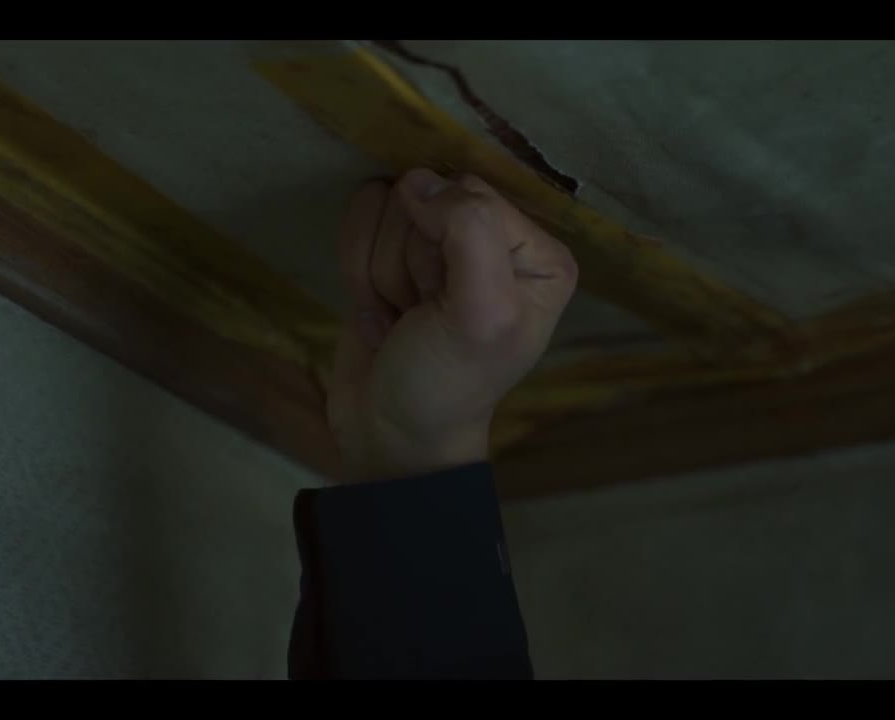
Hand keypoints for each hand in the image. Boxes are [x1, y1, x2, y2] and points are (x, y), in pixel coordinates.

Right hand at [327, 168, 578, 480]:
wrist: (388, 434)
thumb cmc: (447, 383)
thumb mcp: (481, 314)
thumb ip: (470, 233)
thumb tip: (419, 181)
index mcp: (537, 254)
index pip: (469, 194)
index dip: (442, 245)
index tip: (446, 301)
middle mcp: (495, 240)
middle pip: (422, 197)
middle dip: (408, 262)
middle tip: (422, 314)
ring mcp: (440, 244)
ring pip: (384, 207)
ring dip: (380, 274)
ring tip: (402, 318)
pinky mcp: (392, 252)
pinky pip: (357, 223)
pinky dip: (357, 275)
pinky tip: (382, 315)